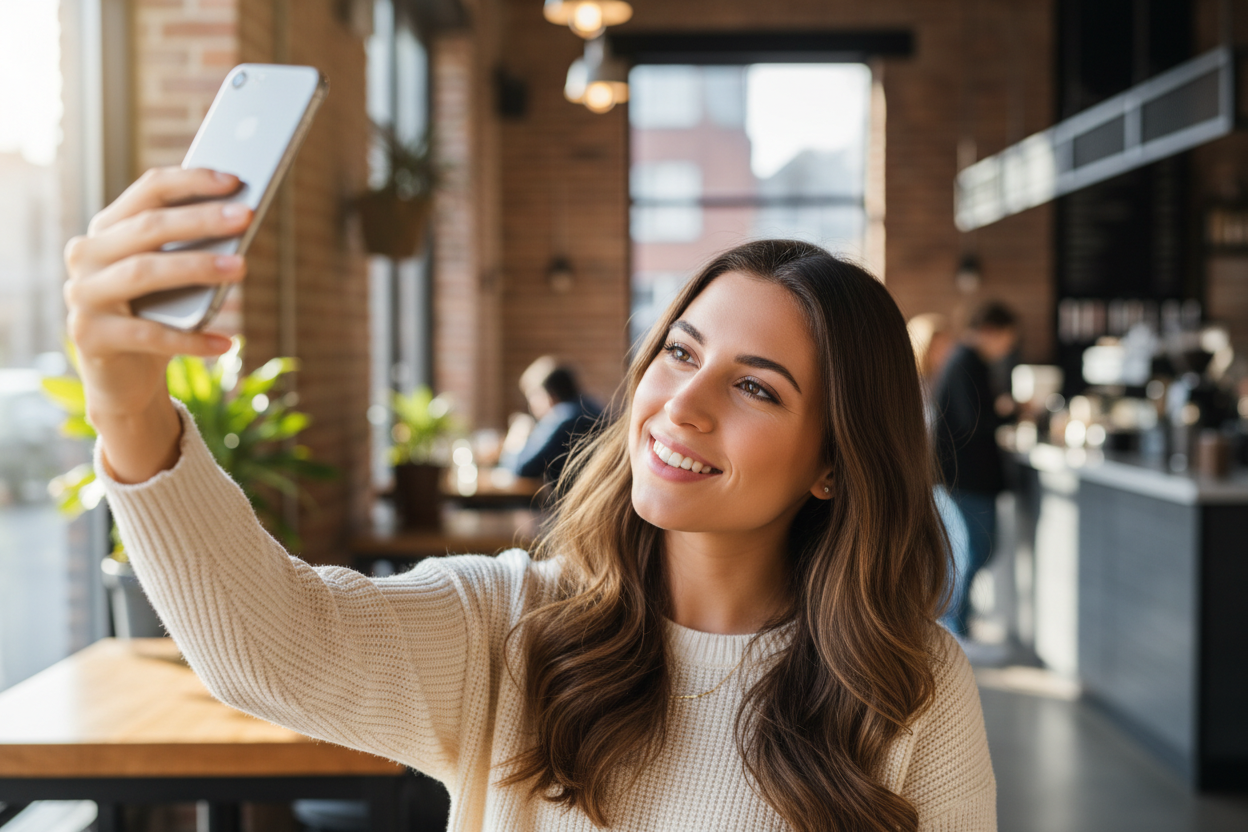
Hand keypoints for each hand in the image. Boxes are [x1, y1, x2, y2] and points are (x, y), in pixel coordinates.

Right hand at [63, 166, 251, 482]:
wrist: (124, 377)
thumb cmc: (158, 314)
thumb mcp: (176, 279)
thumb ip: (195, 248)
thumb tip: (241, 220)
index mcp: (108, 228)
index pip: (149, 190)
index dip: (191, 181)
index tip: (235, 180)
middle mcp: (87, 254)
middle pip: (148, 228)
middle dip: (201, 219)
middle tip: (246, 216)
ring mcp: (82, 294)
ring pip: (144, 272)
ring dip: (196, 267)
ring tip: (241, 268)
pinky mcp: (89, 336)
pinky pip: (148, 334)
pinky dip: (191, 339)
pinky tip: (226, 343)